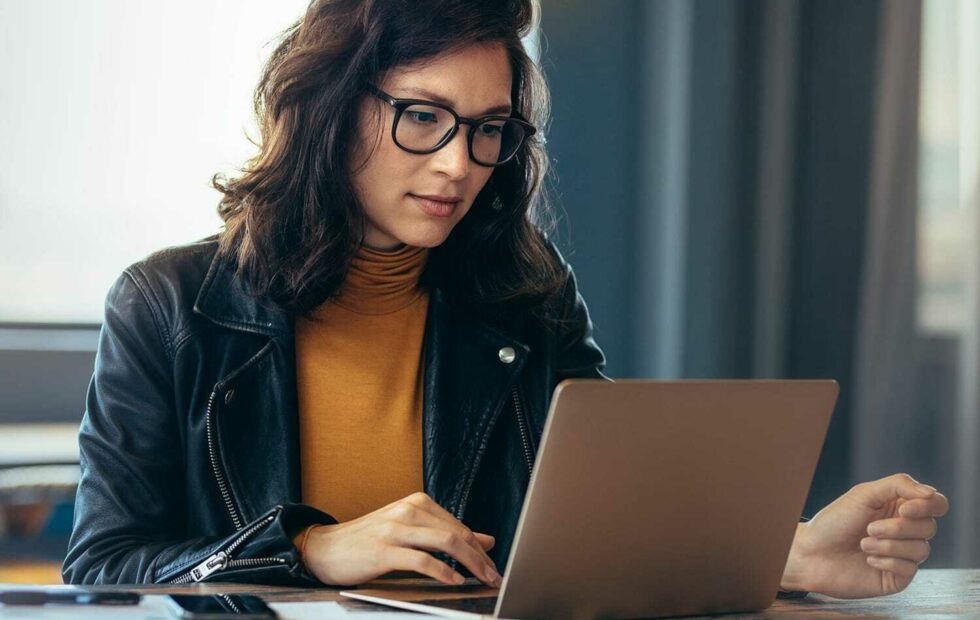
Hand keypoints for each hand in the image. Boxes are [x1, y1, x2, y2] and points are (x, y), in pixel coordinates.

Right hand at [300, 492, 501, 586]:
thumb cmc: (368, 541)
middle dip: (481, 558)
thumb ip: (446, 533)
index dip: (480, 549)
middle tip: (494, 577)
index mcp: (417, 503)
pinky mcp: (383, 550)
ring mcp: (395, 528)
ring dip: (470, 564)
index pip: (459, 526)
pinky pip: (421, 560)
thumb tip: (486, 540)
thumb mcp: (410, 531)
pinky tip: (454, 581)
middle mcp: (409, 510)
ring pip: (445, 543)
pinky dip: (443, 571)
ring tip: (481, 579)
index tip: (494, 567)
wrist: (324, 548)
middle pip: (457, 533)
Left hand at [781, 473, 948, 598]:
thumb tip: (931, 493)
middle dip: (898, 528)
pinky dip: (887, 561)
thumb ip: (898, 485)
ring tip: (863, 543)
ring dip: (888, 545)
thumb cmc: (835, 522)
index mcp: (900, 507)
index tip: (903, 509)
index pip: (936, 504)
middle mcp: (905, 531)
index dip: (927, 506)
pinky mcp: (897, 576)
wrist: (812, 553)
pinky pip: (910, 568)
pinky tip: (868, 559)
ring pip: (922, 549)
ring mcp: (903, 554)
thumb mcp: (864, 494)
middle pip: (929, 527)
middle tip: (869, 528)